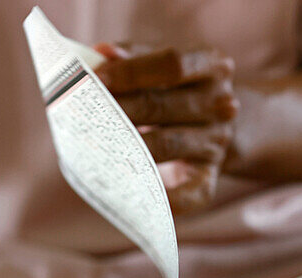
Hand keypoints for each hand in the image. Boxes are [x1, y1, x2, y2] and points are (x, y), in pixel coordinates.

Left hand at [95, 44, 236, 214]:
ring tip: (92, 147)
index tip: (96, 78)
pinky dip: (164, 199)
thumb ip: (133, 57)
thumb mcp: (161, 65)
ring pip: (167, 145)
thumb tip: (102, 53)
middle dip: (118, 111)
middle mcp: (220, 104)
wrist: (218, 127)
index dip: (131, 72)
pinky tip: (133, 195)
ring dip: (127, 149)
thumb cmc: (175, 90)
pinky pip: (189, 194)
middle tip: (81, 116)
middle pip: (162, 106)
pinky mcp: (208, 178)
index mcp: (212, 66)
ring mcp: (216, 143)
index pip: (172, 64)